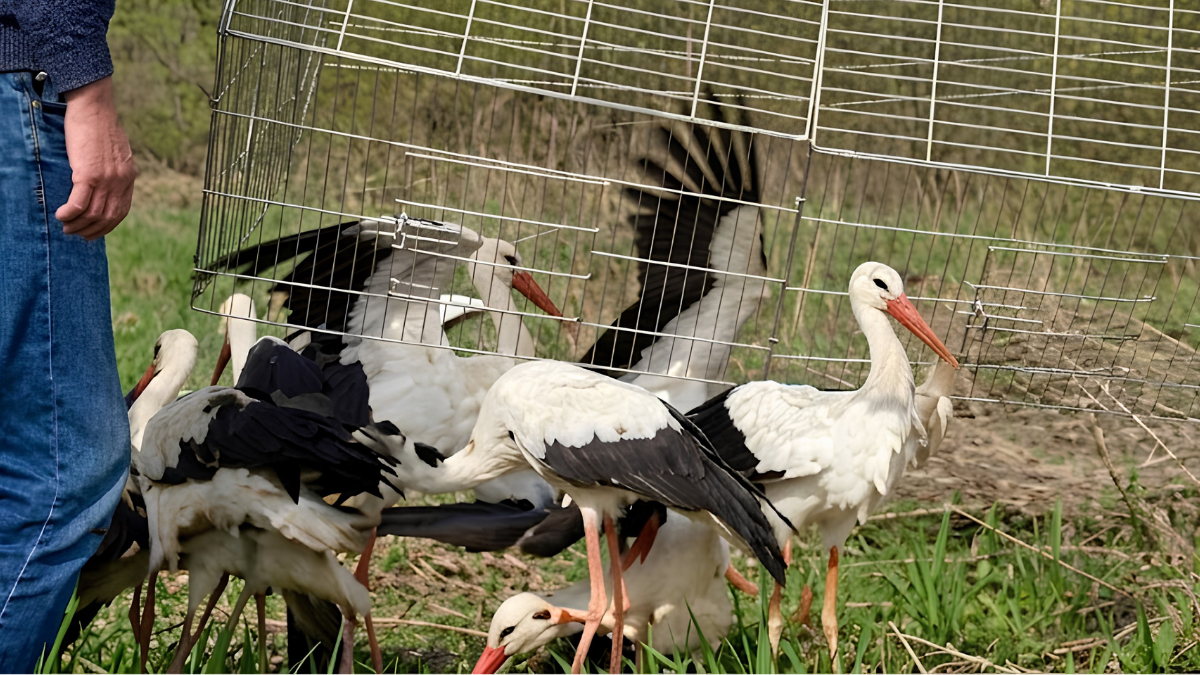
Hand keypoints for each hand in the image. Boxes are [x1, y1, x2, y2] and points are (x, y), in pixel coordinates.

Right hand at [55, 77, 136, 239]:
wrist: (95, 107)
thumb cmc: (101, 125)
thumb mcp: (116, 152)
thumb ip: (115, 169)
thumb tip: (107, 182)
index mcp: (129, 177)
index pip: (121, 211)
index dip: (107, 226)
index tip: (94, 232)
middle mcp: (120, 181)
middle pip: (107, 217)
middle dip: (90, 230)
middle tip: (74, 233)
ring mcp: (106, 179)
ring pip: (92, 214)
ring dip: (77, 224)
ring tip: (66, 226)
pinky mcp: (89, 174)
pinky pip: (79, 203)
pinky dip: (69, 214)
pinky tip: (61, 215)